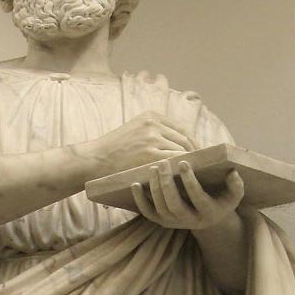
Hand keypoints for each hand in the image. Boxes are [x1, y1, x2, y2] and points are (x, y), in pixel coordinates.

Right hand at [82, 111, 198, 176]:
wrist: (95, 160)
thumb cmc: (114, 150)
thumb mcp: (135, 130)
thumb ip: (155, 132)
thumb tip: (182, 144)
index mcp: (151, 116)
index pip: (182, 129)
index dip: (193, 143)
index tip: (198, 155)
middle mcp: (154, 124)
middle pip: (185, 139)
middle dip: (194, 154)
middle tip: (200, 168)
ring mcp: (153, 138)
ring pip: (182, 151)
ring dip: (189, 164)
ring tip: (193, 175)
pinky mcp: (151, 154)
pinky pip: (175, 161)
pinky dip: (182, 169)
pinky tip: (184, 178)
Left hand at [130, 161, 244, 230]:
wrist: (210, 219)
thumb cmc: (221, 200)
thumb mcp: (233, 195)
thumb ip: (236, 185)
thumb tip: (233, 173)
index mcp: (208, 212)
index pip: (197, 197)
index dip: (189, 180)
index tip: (183, 162)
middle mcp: (190, 221)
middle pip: (174, 204)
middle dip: (167, 183)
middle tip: (163, 163)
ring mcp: (175, 223)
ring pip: (160, 207)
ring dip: (154, 188)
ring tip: (153, 168)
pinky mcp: (163, 222)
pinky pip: (148, 213)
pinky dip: (139, 200)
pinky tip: (135, 184)